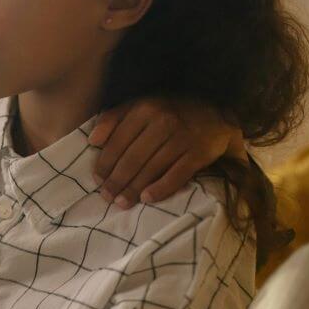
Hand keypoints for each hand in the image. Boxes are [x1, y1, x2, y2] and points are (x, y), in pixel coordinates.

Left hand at [90, 98, 243, 207]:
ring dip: (133, 189)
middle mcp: (163, 121)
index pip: (117, 142)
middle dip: (116, 181)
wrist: (215, 115)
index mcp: (144, 109)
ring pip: (151, 169)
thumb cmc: (169, 112)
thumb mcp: (140, 106)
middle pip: (132, 158)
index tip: (97, 180)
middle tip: (106, 196)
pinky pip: (176, 176)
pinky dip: (160, 189)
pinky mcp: (199, 153)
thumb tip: (93, 140)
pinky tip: (146, 199)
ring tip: (122, 202)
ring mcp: (183, 138)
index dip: (104, 163)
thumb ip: (113, 118)